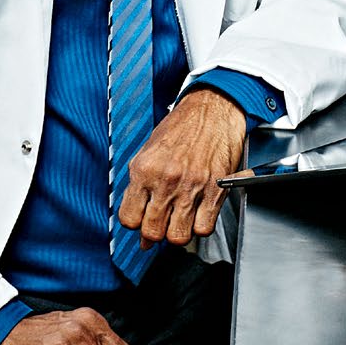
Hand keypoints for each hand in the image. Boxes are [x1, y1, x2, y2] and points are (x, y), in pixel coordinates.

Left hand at [118, 88, 245, 247]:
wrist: (212, 108)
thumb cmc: (181, 127)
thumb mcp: (149, 150)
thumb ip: (140, 186)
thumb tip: (137, 220)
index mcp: (144, 169)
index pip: (129, 219)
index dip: (134, 224)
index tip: (140, 220)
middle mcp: (166, 179)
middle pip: (152, 232)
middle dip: (154, 233)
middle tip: (159, 222)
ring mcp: (192, 186)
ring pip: (178, 236)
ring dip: (176, 232)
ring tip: (178, 219)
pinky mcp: (216, 190)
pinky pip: (204, 229)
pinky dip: (200, 227)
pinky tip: (197, 214)